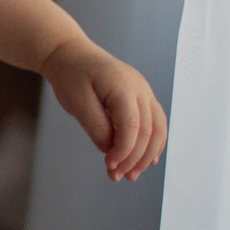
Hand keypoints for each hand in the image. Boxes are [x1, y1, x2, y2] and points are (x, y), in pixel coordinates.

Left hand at [39, 38, 167, 180]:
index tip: (109, 166)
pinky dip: (152, 142)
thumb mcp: (76, 101)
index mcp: (123, 86)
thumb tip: (110, 149)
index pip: (132, 126)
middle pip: (148, 130)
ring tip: (131, 174)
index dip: (123, 150)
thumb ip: (95, 125)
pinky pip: (155, 122)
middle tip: (118, 176)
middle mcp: (140, 88)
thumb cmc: (70, 75)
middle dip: (134, 157)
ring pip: (158, 128)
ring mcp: (145, 92)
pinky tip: (145, 160)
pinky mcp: (143, 97)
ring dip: (147, 154)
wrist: (71, 54)